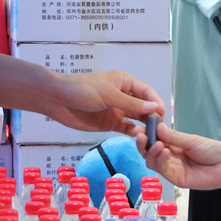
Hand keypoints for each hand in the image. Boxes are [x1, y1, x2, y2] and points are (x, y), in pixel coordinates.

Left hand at [42, 70, 165, 136]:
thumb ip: (131, 103)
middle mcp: (123, 95)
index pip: (147, 92)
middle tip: (161, 129)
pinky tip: (139, 138)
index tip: (162, 113)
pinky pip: (127, 128)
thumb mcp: (108, 94)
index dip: (156, 102)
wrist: (58, 100)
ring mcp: (117, 110)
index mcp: (124, 82)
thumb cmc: (81, 89)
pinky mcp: (110, 123)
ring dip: (145, 126)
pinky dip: (134, 133)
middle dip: (153, 116)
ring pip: (137, 119)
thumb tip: (154, 107)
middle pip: (144, 106)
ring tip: (152, 136)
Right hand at [142, 123, 220, 189]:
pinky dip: (160, 160)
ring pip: (153, 162)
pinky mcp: (176, 179)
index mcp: (174, 146)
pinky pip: (162, 170)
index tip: (141, 126)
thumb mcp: (191, 140)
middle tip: (140, 135)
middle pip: (150, 152)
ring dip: (151, 152)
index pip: (155, 140)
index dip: (147, 134)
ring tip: (156, 144)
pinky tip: (163, 151)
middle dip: (143, 144)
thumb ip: (173, 136)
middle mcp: (171, 157)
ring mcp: (173, 168)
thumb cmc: (213, 151)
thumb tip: (157, 127)